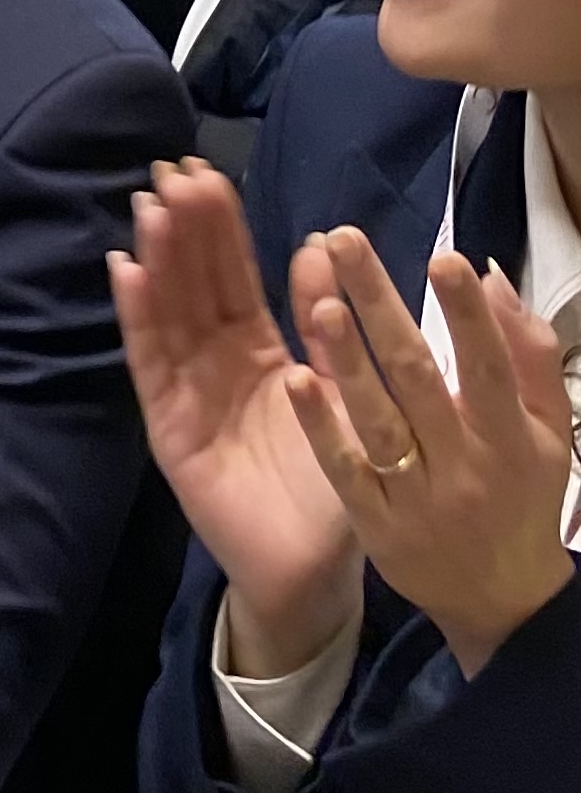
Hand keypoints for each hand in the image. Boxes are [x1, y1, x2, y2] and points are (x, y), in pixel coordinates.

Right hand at [110, 161, 361, 676]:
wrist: (314, 570)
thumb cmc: (334, 481)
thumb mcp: (342, 389)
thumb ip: (325, 321)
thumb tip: (319, 240)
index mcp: (256, 346)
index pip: (231, 272)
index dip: (219, 224)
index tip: (206, 171)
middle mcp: (215, 359)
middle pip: (193, 281)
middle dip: (183, 227)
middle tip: (172, 171)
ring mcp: (187, 389)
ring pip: (167, 310)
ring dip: (156, 258)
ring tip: (149, 206)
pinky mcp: (168, 425)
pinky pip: (150, 363)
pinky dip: (136, 316)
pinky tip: (126, 271)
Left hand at [282, 226, 574, 681]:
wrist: (504, 604)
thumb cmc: (524, 496)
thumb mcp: (550, 431)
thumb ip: (528, 354)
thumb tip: (491, 277)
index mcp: (509, 437)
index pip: (489, 368)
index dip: (469, 317)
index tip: (444, 257)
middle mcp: (461, 464)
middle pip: (419, 378)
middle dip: (382, 306)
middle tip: (345, 240)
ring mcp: (415, 498)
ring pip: (378, 423)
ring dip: (348, 362)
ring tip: (321, 303)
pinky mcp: (377, 526)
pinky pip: (345, 471)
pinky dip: (320, 428)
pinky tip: (295, 380)